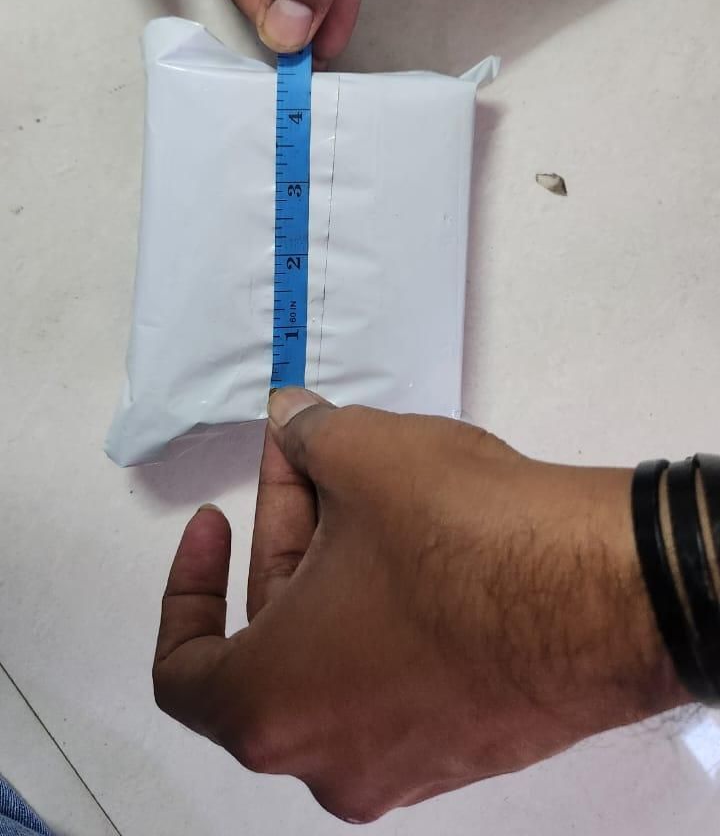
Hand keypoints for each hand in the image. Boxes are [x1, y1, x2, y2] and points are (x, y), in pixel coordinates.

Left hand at [153, 388, 681, 822]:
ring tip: (371, 484)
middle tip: (310, 459)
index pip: (183, 668)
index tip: (214, 522)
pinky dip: (389, 610)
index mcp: (274, 708)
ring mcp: (405, 761)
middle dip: (287, 537)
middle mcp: (331, 756)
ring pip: (342, 656)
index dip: (187, 583)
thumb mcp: (362, 456)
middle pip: (275, 642)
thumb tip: (288, 418)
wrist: (605, 592)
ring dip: (339, 569)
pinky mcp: (468, 743)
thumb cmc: (460, 537)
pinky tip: (420, 535)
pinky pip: (400, 675)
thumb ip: (304, 438)